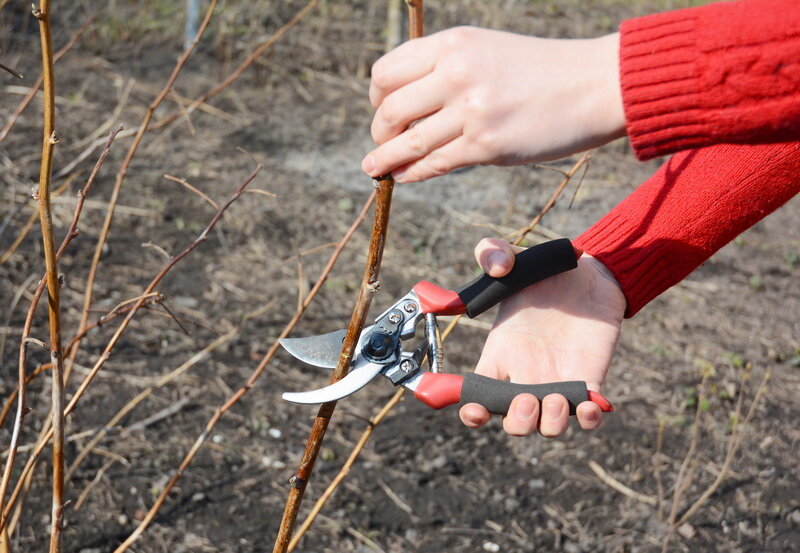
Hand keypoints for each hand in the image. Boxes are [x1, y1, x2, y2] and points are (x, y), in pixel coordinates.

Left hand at [362, 27, 624, 182]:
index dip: (375, 96)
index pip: (386, 72)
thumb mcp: (487, 49)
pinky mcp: (486, 146)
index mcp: (452, 44)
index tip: (381, 110)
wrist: (593, 85)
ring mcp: (470, 111)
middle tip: (381, 142)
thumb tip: (404, 100)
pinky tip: (404, 177)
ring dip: (384, 160)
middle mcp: (456, 73)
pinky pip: (433, 165)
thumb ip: (445, 67)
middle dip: (379, 131)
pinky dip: (412, 174)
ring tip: (374, 169)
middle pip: (389, 109)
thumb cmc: (539, 70)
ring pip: (406, 143)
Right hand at [459, 238, 625, 436]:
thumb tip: (494, 265)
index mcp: (501, 354)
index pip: (479, 395)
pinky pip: (587, 416)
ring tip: (558, 398)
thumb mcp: (517, 258)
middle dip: (517, 421)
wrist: (592, 274)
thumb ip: (493, 251)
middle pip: (513, 422)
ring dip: (550, 424)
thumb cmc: (547, 271)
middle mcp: (527, 375)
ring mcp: (558, 381)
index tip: (476, 410)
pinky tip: (590, 403)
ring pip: (548, 427)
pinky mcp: (589, 380)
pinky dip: (588, 420)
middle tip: (528, 398)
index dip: (472, 412)